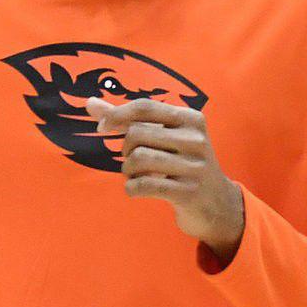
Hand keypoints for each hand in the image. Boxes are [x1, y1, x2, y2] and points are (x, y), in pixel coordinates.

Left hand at [89, 97, 245, 263]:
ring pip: (138, 159)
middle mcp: (196, 139)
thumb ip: (127, 119)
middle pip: (136, 135)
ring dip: (128, 170)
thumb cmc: (181, 162)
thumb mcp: (163, 136)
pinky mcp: (188, 192)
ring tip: (137, 175)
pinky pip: (143, 185)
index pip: (144, 107)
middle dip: (125, 149)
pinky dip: (131, 188)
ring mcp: (195, 167)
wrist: (217, 203)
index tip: (102, 127)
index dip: (116, 115)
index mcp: (191, 119)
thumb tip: (90, 103)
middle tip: (132, 160)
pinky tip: (138, 189)